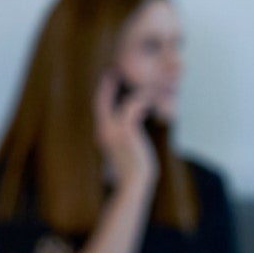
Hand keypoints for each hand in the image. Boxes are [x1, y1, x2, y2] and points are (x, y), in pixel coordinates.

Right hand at [94, 72, 157, 191]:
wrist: (134, 184)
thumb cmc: (134, 170)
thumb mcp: (128, 150)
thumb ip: (127, 136)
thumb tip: (132, 128)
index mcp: (103, 134)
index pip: (100, 108)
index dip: (103, 93)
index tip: (107, 78)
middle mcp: (104, 130)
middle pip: (102, 100)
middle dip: (107, 84)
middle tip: (112, 69)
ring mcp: (113, 130)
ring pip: (126, 102)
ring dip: (142, 94)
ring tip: (152, 90)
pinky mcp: (125, 131)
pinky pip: (135, 107)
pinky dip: (145, 101)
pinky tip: (153, 100)